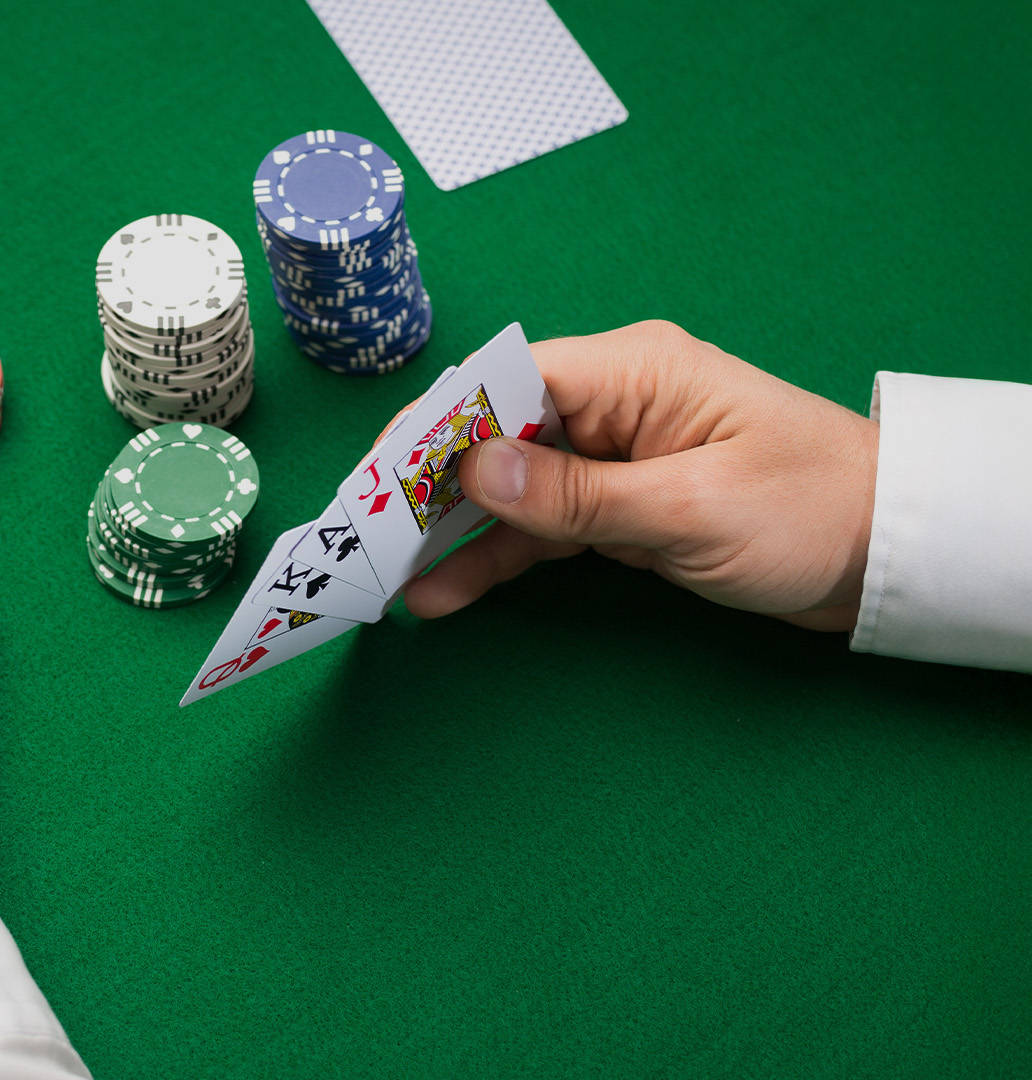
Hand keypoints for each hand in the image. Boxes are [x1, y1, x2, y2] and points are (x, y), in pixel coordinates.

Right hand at [400, 320, 879, 630]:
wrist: (887, 557)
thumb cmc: (809, 511)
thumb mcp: (686, 508)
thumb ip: (574, 493)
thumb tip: (474, 467)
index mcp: (630, 371)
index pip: (505, 381)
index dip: (434, 425)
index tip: (377, 476)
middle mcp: (611, 403)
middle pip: (492, 433)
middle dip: (426, 484)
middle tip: (362, 535)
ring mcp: (610, 456)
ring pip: (506, 487)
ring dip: (450, 531)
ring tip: (386, 577)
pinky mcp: (617, 506)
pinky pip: (537, 527)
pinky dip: (493, 558)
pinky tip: (443, 590)